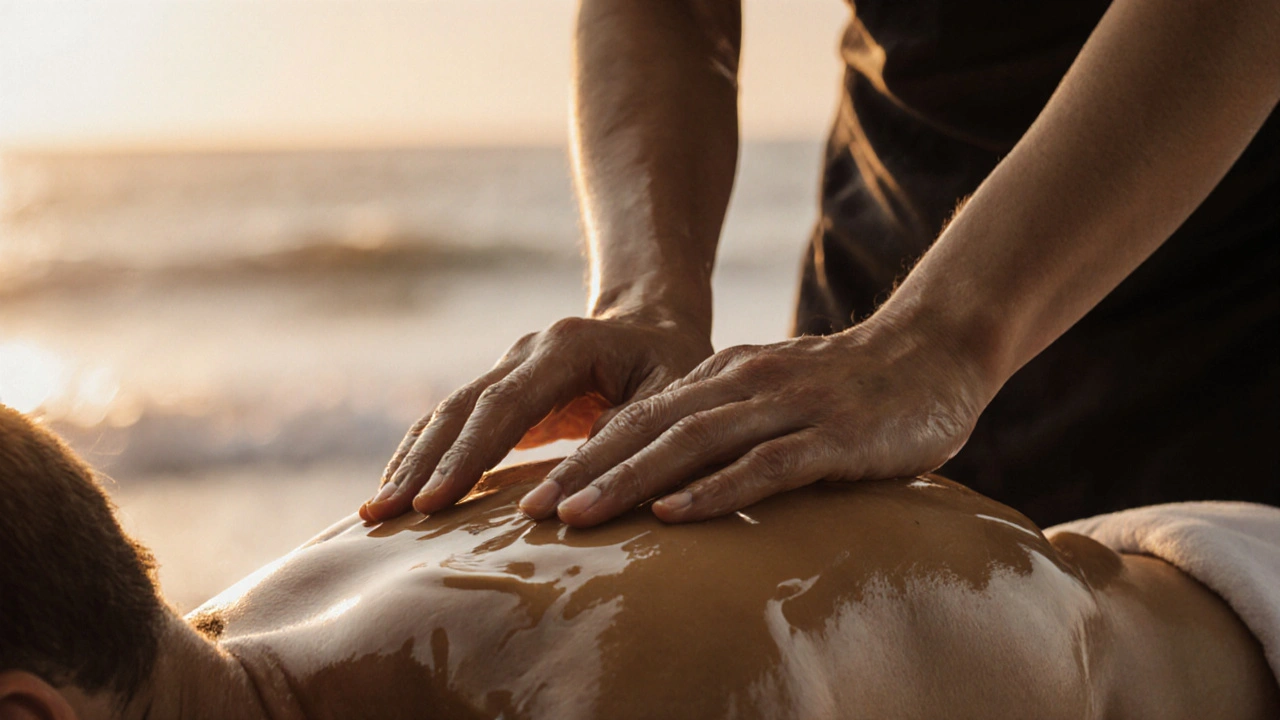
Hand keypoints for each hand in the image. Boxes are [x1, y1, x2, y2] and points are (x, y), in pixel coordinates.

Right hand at [360, 310, 712, 521]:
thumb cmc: (672, 367)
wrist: (656, 326)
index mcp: (566, 347)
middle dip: (422, 464)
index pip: (505, 405)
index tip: (433, 502)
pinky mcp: (502, 394)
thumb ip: (624, 442)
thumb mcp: (668, 400)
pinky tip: (401, 493)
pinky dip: (425, 458)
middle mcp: (526, 352)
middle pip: (461, 409)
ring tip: (374, 513)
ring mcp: (507, 369)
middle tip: (384, 514)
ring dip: (411, 463)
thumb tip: (570, 499)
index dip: (467, 455)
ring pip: (447, 415)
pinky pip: (454, 426)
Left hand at [517, 318, 993, 525]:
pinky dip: (715, 489)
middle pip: (650, 429)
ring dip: (631, 480)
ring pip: (694, 443)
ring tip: (579, 516)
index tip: (535, 497)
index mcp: (726, 376)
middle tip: (532, 513)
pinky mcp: (834, 435)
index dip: (583, 455)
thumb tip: (666, 478)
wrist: (936, 351)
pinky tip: (675, 514)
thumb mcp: (776, 398)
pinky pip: (766, 465)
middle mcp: (746, 384)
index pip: (640, 418)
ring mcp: (790, 406)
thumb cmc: (851, 388)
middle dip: (586, 470)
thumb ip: (727, 427)